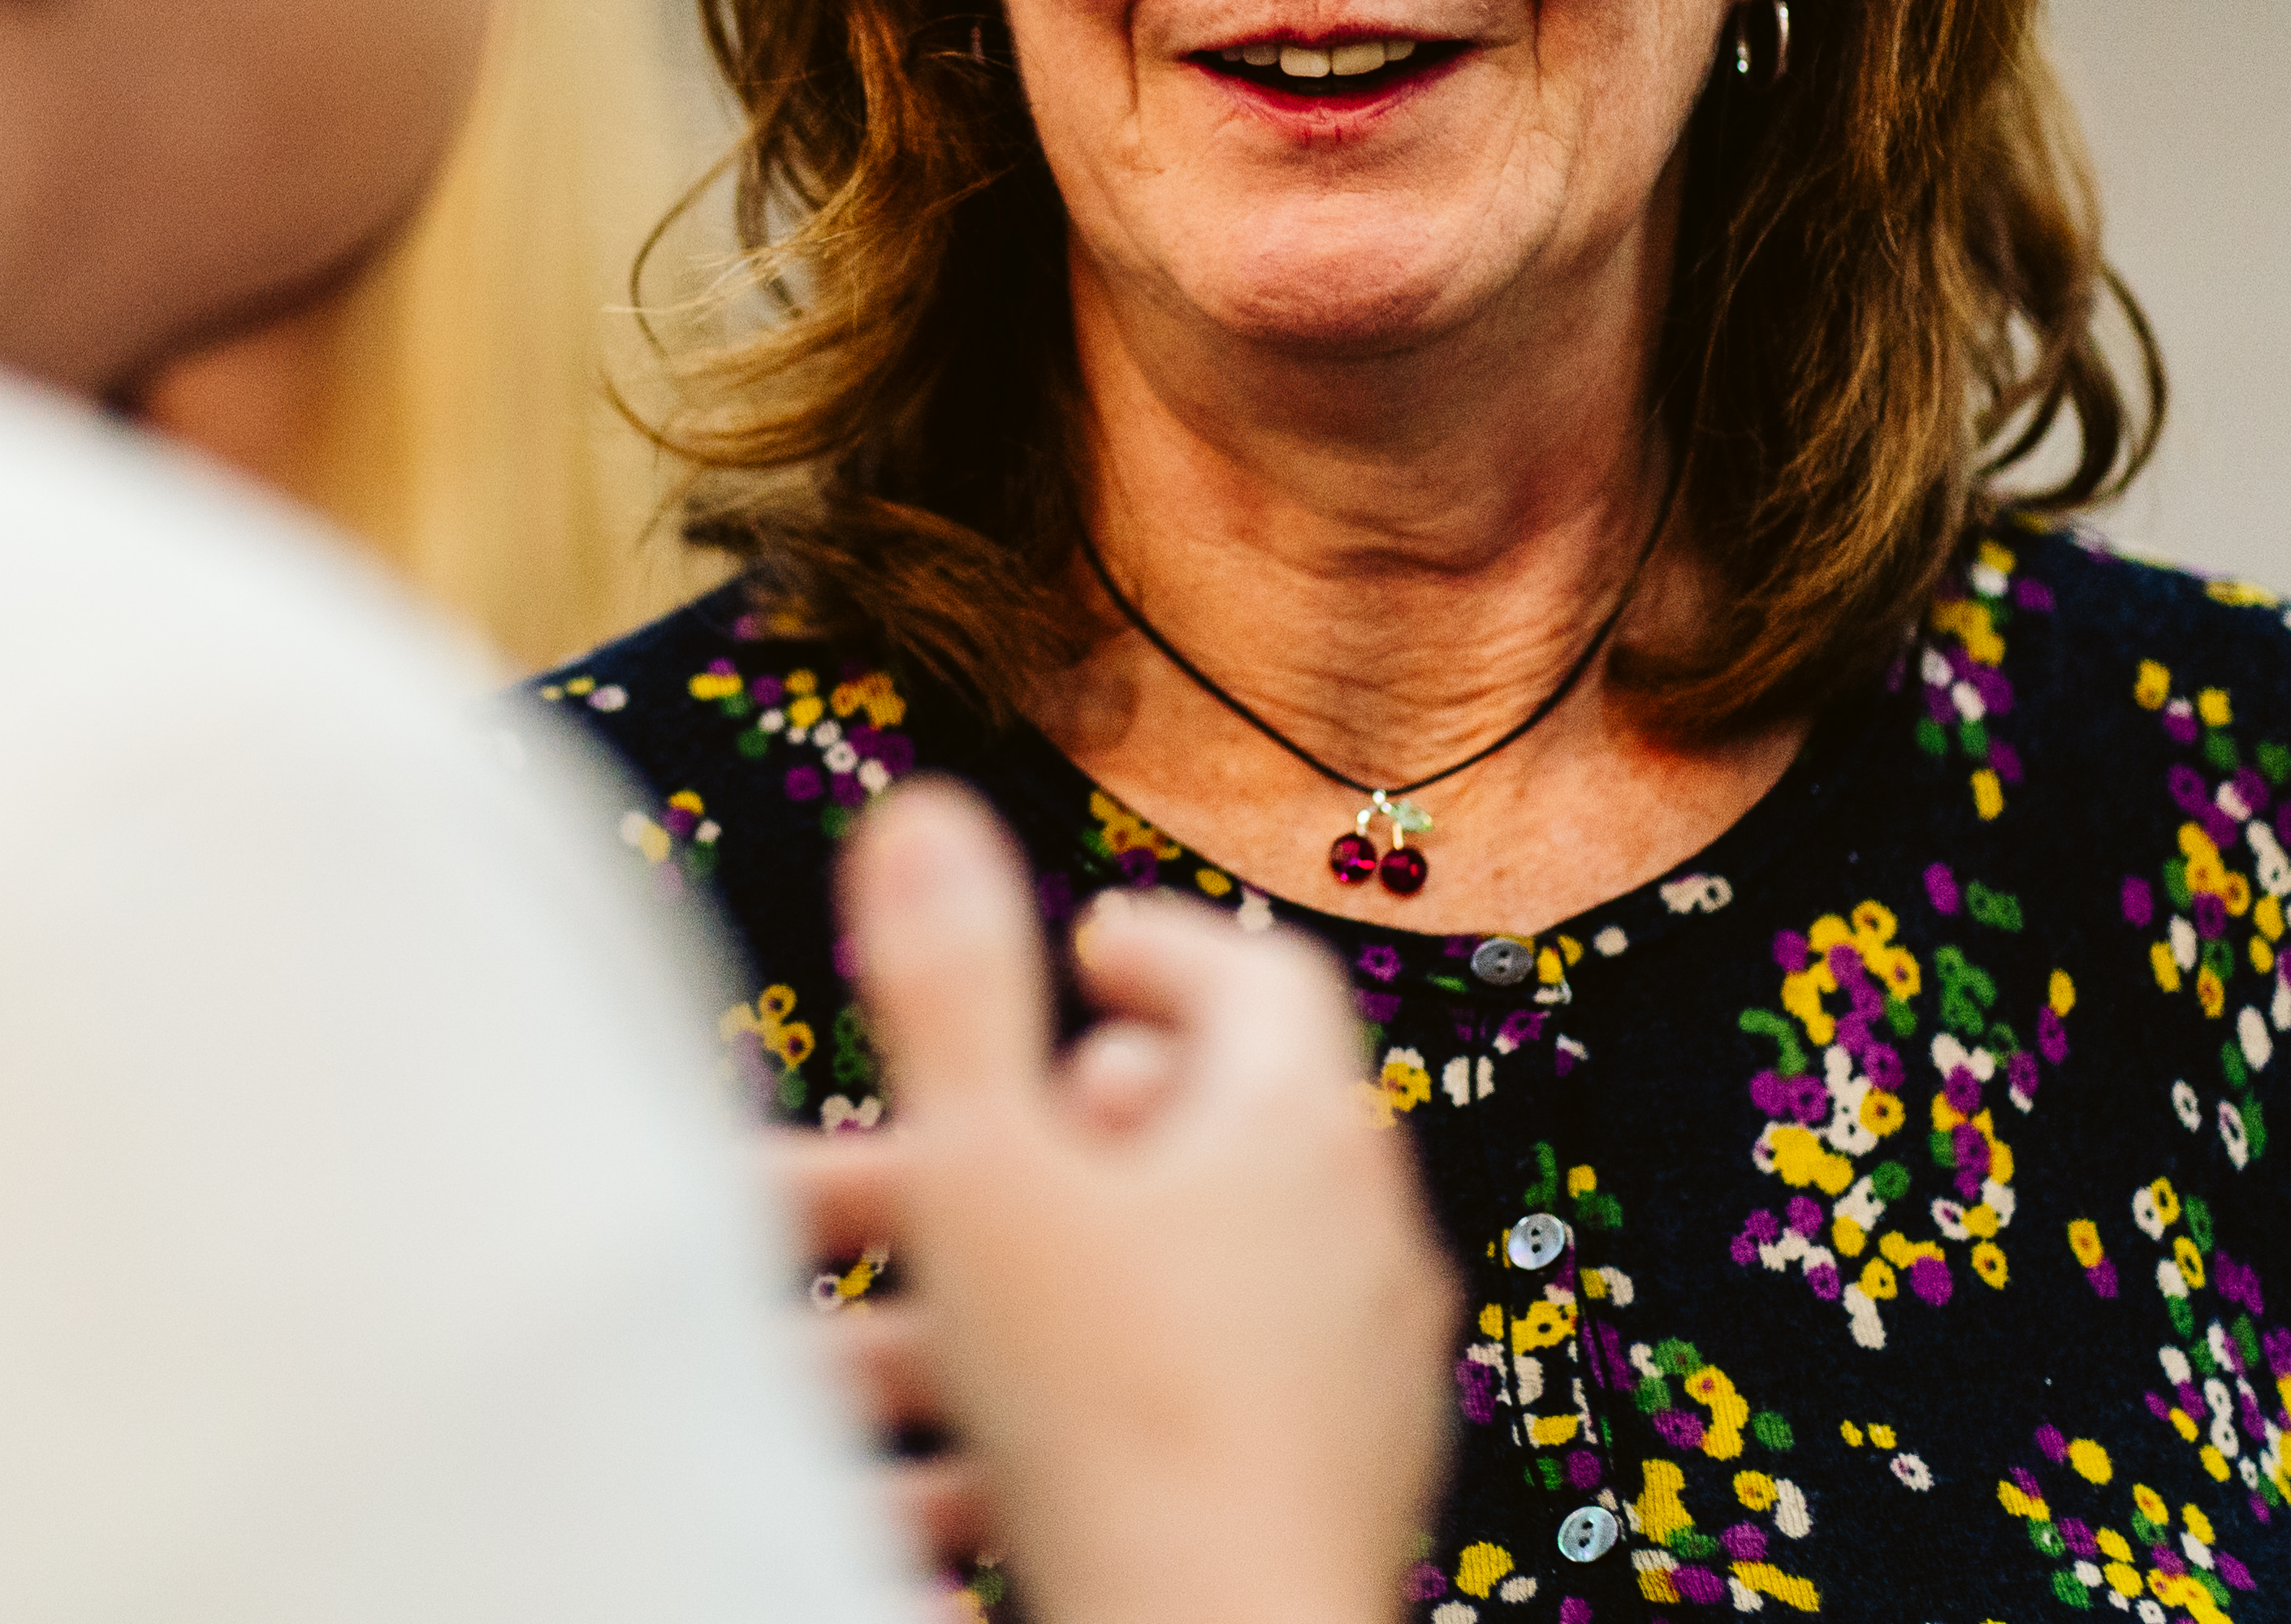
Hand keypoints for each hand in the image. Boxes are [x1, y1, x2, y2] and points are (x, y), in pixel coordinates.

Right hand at [783, 780, 1451, 1623]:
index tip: (1086, 946)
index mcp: (1296, 1129)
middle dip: (1067, 1117)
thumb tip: (926, 809)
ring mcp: (1364, 1367)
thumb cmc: (1110, 1416)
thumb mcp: (984, 1168)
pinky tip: (995, 1429)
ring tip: (927, 1301)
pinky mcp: (1339, 1480)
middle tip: (990, 1119)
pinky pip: (1213, 1384)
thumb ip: (951, 986)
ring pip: (1194, 1268)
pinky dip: (1105, 1371)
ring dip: (1057, 1263)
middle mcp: (1360, 1233)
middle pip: (1217, 1123)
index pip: (1256, 976)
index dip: (1160, 945)